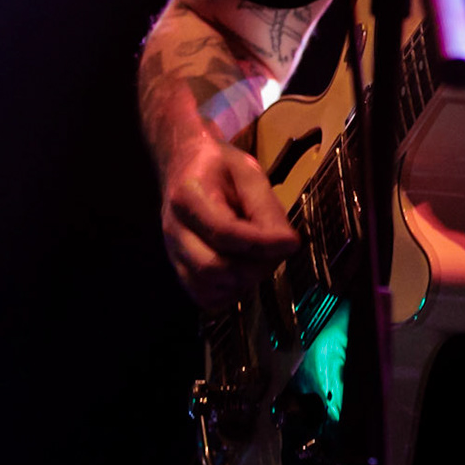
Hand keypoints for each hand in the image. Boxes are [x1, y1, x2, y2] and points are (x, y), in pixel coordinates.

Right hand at [160, 133, 300, 311]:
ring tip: (260, 258)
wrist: (184, 167)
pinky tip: (244, 269)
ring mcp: (173, 253)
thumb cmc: (219, 167)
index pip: (224, 232)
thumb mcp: (248, 172)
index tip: (291, 242)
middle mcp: (175, 230)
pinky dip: (231, 291)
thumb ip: (265, 207)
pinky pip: (206, 298)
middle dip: (254, 266)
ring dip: (244, 281)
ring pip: (208, 288)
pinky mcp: (180, 270)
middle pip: (213, 268)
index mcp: (189, 196)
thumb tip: (288, 245)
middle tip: (276, 250)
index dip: (262, 244)